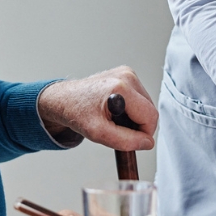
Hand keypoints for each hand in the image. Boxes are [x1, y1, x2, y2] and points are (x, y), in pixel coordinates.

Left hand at [37, 67, 157, 150]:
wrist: (64, 99)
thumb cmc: (76, 113)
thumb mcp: (98, 133)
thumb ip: (125, 141)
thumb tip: (147, 142)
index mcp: (121, 88)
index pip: (150, 116)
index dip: (144, 134)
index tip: (130, 140)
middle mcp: (126, 76)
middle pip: (150, 110)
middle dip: (138, 125)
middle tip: (117, 129)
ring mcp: (127, 73)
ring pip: (146, 105)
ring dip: (135, 117)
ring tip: (114, 119)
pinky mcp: (126, 74)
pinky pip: (140, 98)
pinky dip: (132, 109)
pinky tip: (115, 110)